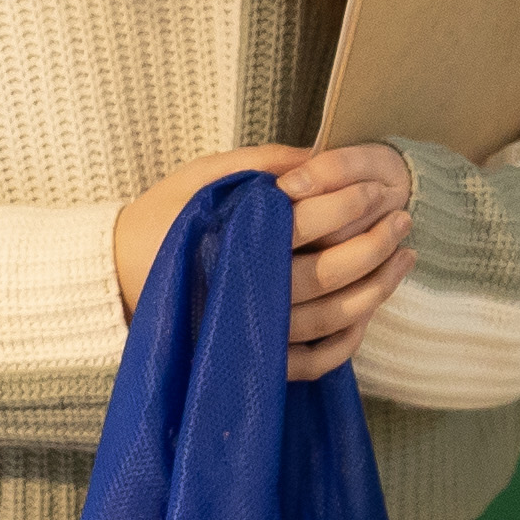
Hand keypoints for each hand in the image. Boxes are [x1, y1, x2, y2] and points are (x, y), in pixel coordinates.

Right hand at [114, 143, 415, 384]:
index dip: (351, 203)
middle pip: (327, 273)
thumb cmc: (164, 220)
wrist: (114, 279)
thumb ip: (258, 164)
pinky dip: (346, 345)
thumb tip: (320, 155)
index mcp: (231, 241)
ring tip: (404, 259)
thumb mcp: (201, 178)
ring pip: (329, 320)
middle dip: (375, 244)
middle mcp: (242, 291)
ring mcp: (248, 332)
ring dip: (376, 290)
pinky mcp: (251, 361)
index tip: (380, 187)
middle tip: (404, 219)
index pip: (306, 222)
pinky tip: (368, 315)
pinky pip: (311, 363)